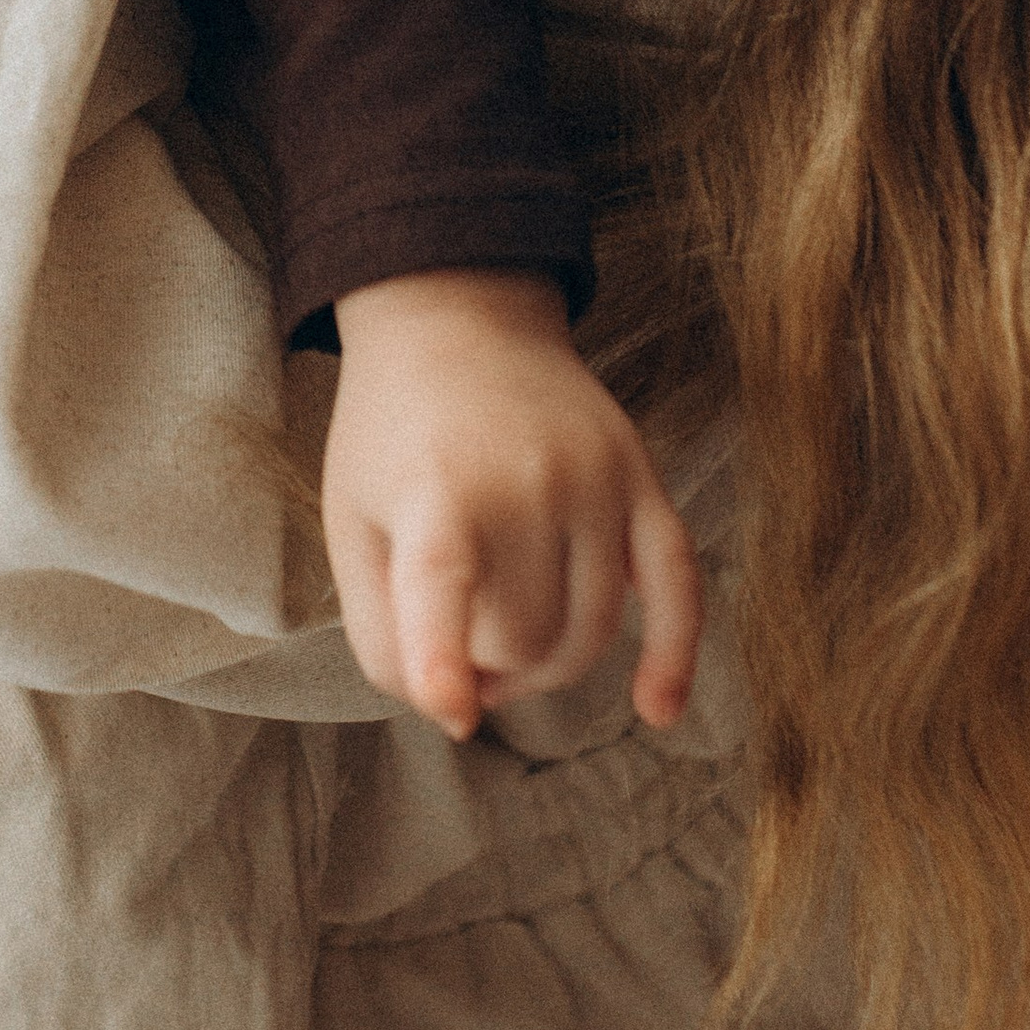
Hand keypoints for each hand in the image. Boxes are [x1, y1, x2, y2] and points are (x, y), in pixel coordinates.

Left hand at [321, 271, 702, 740]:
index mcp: (434, 484)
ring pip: (590, 634)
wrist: (455, 317)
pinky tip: (658, 709)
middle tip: (456, 643)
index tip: (451, 709)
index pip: (442, 578)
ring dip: (548, 666)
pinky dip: (673, 654)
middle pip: (523, 640)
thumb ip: (382, 631)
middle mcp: (526, 478)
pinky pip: (679, 584)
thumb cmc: (393, 436)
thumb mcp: (350, 523)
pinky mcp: (641, 476)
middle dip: (487, 665)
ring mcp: (595, 477)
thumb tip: (455, 713)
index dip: (442, 654)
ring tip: (502, 641)